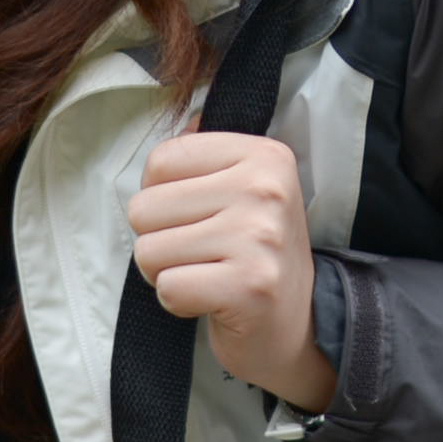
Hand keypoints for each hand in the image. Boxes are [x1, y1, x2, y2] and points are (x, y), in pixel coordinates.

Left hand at [129, 131, 333, 412]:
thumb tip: (183, 116)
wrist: (298, 325)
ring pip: (148, 250)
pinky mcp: (248, 286)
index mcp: (263, 155)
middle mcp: (266, 189)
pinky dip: (178, 302)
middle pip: (145, 206)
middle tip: (200, 254)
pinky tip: (211, 299)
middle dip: (159, 239)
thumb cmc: (254, 255)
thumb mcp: (243, 189)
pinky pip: (168, 287)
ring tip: (206, 275)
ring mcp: (260, 237)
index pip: (161, 159)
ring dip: (166, 273)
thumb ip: (209, 154)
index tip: (197, 217)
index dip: (160, 196)